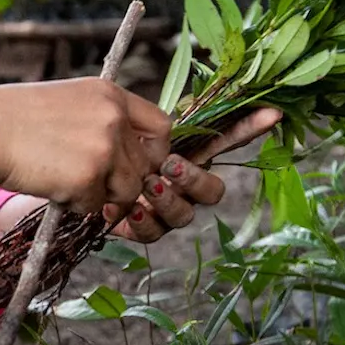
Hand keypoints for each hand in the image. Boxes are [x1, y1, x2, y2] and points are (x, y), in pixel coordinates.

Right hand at [0, 78, 171, 215]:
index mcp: (110, 94)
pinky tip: (49, 184)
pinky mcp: (89, 176)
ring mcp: (105, 146)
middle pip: (145, 166)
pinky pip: (97, 205)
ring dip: (99, 194)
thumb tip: (127, 158)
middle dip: (120, 180)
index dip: (153, 151)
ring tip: (62, 178)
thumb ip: (100, 121)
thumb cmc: (13, 119)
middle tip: (85, 179)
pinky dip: (75, 203)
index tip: (133, 163)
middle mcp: (114, 117)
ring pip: (127, 190)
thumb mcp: (67, 102)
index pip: (161, 126)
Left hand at [105, 108, 282, 243]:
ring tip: (148, 185)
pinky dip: (144, 222)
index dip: (248, 128)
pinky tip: (131, 210)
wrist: (72, 167)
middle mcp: (183, 186)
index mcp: (186, 154)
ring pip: (184, 214)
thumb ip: (154, 120)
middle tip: (171, 165)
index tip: (272, 113)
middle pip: (212, 191)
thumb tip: (175, 116)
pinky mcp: (143, 228)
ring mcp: (166, 209)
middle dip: (196, 180)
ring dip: (168, 200)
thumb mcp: (129, 124)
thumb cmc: (104, 144)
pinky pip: (153, 232)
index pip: (224, 140)